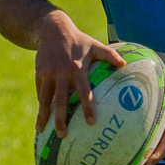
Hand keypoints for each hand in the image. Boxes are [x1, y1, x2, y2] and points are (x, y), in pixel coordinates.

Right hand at [34, 13, 125, 136]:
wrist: (52, 29)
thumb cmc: (78, 40)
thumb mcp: (95, 45)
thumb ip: (109, 55)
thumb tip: (125, 64)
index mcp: (77, 70)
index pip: (84, 93)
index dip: (88, 108)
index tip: (90, 123)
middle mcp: (61, 74)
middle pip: (60, 102)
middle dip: (60, 120)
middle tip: (63, 136)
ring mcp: (48, 74)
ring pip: (44, 99)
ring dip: (43, 116)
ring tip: (41, 131)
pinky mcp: (39, 73)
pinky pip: (40, 92)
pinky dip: (41, 104)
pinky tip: (41, 116)